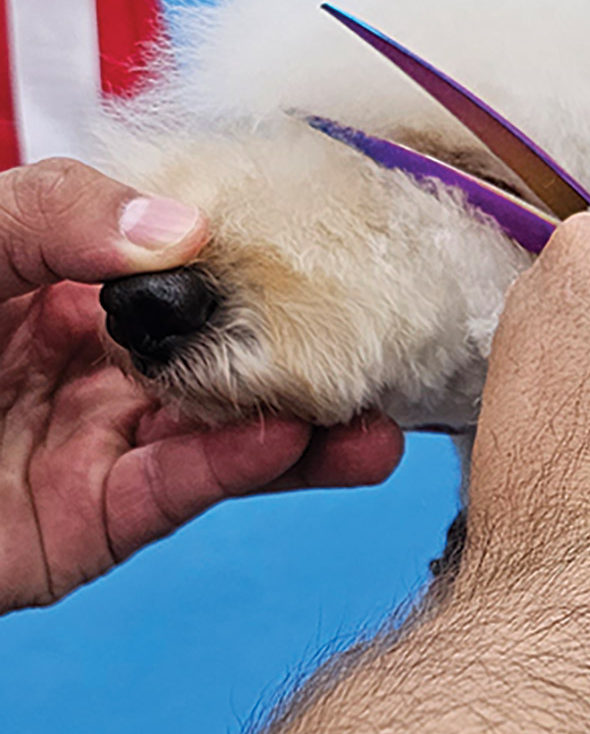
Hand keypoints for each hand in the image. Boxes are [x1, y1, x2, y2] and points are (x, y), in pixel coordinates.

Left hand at [0, 159, 403, 614]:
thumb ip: (59, 212)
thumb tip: (183, 227)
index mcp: (82, 290)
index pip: (203, 273)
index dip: (273, 266)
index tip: (342, 256)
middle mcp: (110, 365)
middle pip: (233, 361)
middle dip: (312, 360)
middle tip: (386, 353)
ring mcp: (108, 443)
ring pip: (226, 434)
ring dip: (306, 432)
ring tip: (379, 428)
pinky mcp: (96, 520)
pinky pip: (178, 488)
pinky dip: (236, 468)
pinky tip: (291, 442)